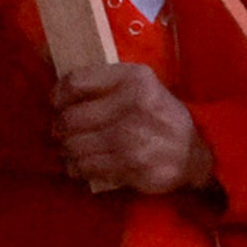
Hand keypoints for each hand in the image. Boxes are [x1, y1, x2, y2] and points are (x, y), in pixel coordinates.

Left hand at [54, 61, 212, 195]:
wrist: (194, 150)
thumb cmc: (157, 114)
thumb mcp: (139, 84)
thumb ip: (102, 81)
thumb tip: (52, 78)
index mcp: (134, 79)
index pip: (75, 83)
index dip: (58, 95)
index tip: (57, 104)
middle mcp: (133, 106)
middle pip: (69, 119)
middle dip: (59, 128)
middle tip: (62, 131)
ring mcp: (133, 139)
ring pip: (74, 147)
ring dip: (67, 150)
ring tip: (71, 149)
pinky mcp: (132, 167)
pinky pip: (86, 168)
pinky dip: (77, 168)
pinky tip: (82, 164)